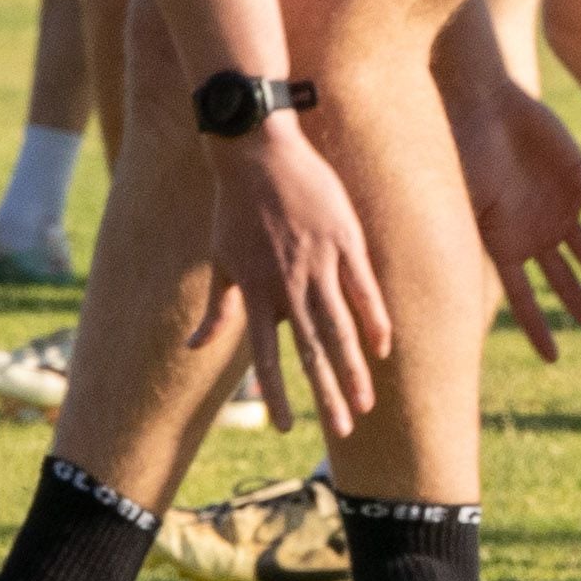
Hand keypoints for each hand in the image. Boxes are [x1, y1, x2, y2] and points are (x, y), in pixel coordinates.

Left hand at [198, 122, 391, 435]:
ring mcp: (318, 263)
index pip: (267, 356)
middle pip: (311, 351)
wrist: (255, 151)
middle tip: (343, 430)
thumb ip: (217, 310)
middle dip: (328, 394)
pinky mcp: (344, 240)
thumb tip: (196, 347)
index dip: (277, 394)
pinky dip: (374, 319)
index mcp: (256, 292)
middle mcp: (287, 285)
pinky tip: (384, 348)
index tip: (287, 428)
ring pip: (340, 327)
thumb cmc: (235, 207)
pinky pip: (363, 288)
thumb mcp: (220, 260)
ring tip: (366, 403)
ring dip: (354, 369)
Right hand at [451, 77, 580, 358]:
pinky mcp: (579, 180)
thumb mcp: (455, 204)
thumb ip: (451, 239)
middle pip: (568, 285)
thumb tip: (427, 276)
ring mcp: (558, 208)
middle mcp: (534, 233)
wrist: (481, 101)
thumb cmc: (459, 150)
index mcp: (503, 245)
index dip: (538, 328)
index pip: (525, 298)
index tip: (554, 359)